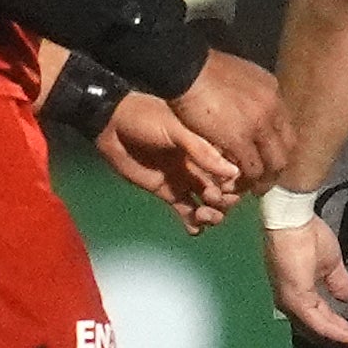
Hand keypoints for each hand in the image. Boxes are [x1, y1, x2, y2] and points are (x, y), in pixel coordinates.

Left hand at [93, 93, 238, 232]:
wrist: (112, 125)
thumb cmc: (147, 118)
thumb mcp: (178, 130)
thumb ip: (203, 152)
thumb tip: (234, 173)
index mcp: (208, 146)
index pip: (232, 170)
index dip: (235, 183)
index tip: (226, 188)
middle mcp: (201, 165)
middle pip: (224, 191)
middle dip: (224, 201)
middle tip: (211, 200)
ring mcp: (185, 180)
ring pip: (209, 204)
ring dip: (212, 215)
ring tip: (202, 215)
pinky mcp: (168, 193)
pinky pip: (187, 211)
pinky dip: (193, 224)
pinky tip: (194, 229)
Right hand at [169, 50, 293, 187]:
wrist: (184, 67)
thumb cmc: (201, 68)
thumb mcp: (236, 75)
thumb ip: (246, 92)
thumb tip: (246, 102)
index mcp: (272, 90)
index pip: (284, 126)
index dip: (276, 145)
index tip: (266, 156)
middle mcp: (272, 108)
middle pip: (285, 147)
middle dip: (276, 166)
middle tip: (264, 179)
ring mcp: (259, 124)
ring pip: (272, 163)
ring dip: (263, 178)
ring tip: (252, 188)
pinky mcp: (239, 139)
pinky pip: (250, 168)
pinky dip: (245, 180)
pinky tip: (236, 185)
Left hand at [265, 210, 347, 347]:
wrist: (294, 220)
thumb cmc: (307, 235)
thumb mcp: (331, 264)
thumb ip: (339, 283)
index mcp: (299, 295)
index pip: (324, 320)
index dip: (345, 331)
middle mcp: (292, 304)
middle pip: (322, 332)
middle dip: (347, 342)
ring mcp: (291, 304)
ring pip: (321, 332)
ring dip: (346, 341)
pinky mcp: (295, 301)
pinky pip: (319, 324)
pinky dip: (339, 334)